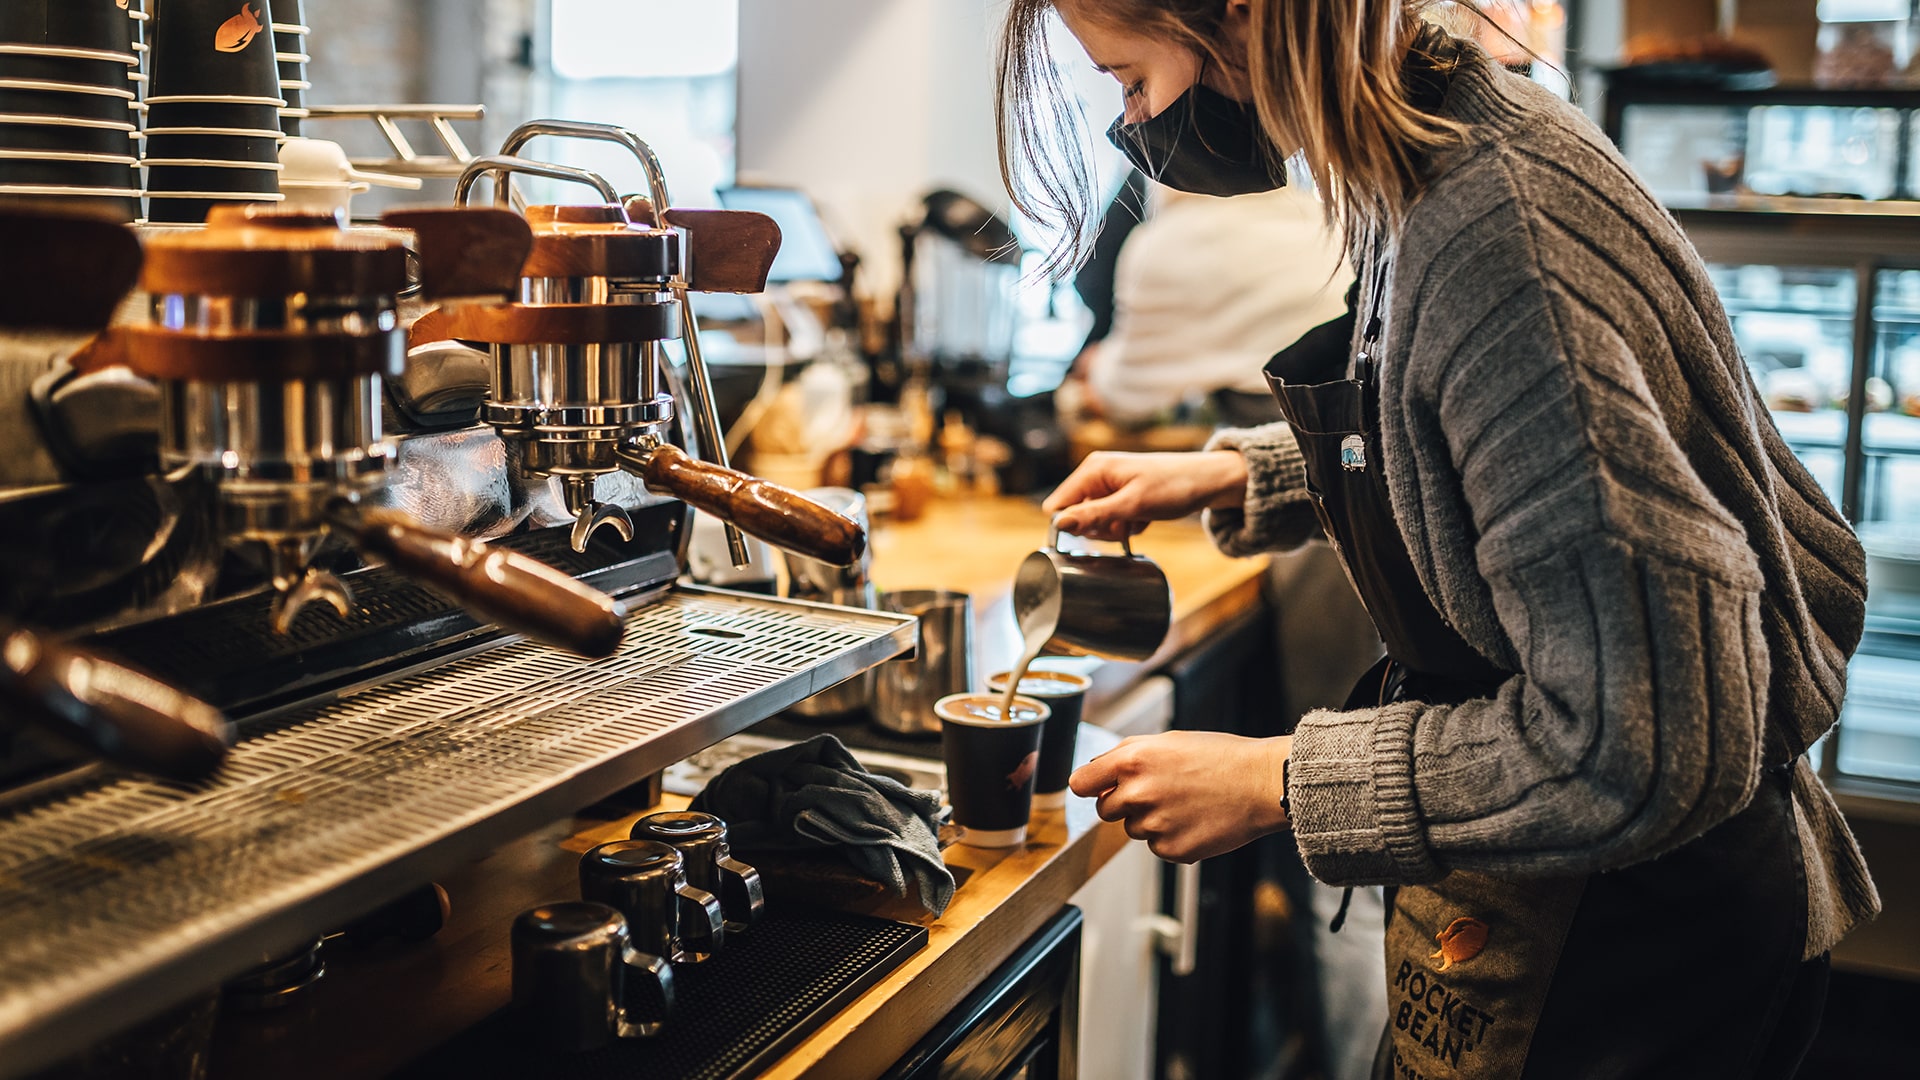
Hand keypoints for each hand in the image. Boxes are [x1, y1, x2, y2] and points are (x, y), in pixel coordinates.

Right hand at [1041, 451, 1247, 541]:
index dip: (1071, 525)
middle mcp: (1097, 475)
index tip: (1097, 531)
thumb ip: (1094, 515)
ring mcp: (1110, 486)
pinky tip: (1144, 518)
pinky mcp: (1123, 496)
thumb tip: (1059, 523)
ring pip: (1095, 522)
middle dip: (1099, 528)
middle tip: (1124, 523)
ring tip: (1138, 518)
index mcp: (1093, 469)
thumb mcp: (1132, 505)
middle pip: (1077, 516)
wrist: (1209, 482)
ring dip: (1115, 529)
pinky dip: (1127, 525)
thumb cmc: (1174, 486)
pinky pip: (1112, 521)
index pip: (1059, 504)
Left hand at [1069, 731, 1290, 862]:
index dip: (1089, 785)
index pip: (1080, 783)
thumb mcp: (1168, 741)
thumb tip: (1095, 771)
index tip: (1097, 787)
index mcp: (1133, 760)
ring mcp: (1154, 825)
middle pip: (1104, 810)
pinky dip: (1171, 837)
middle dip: (1123, 804)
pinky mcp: (1172, 850)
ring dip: (1149, 820)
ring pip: (1132, 830)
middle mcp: (1138, 793)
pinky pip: (1156, 847)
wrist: (1260, 784)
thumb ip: (1125, 755)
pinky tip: (1194, 820)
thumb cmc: (1219, 758)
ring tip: (1184, 803)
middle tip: (1158, 792)